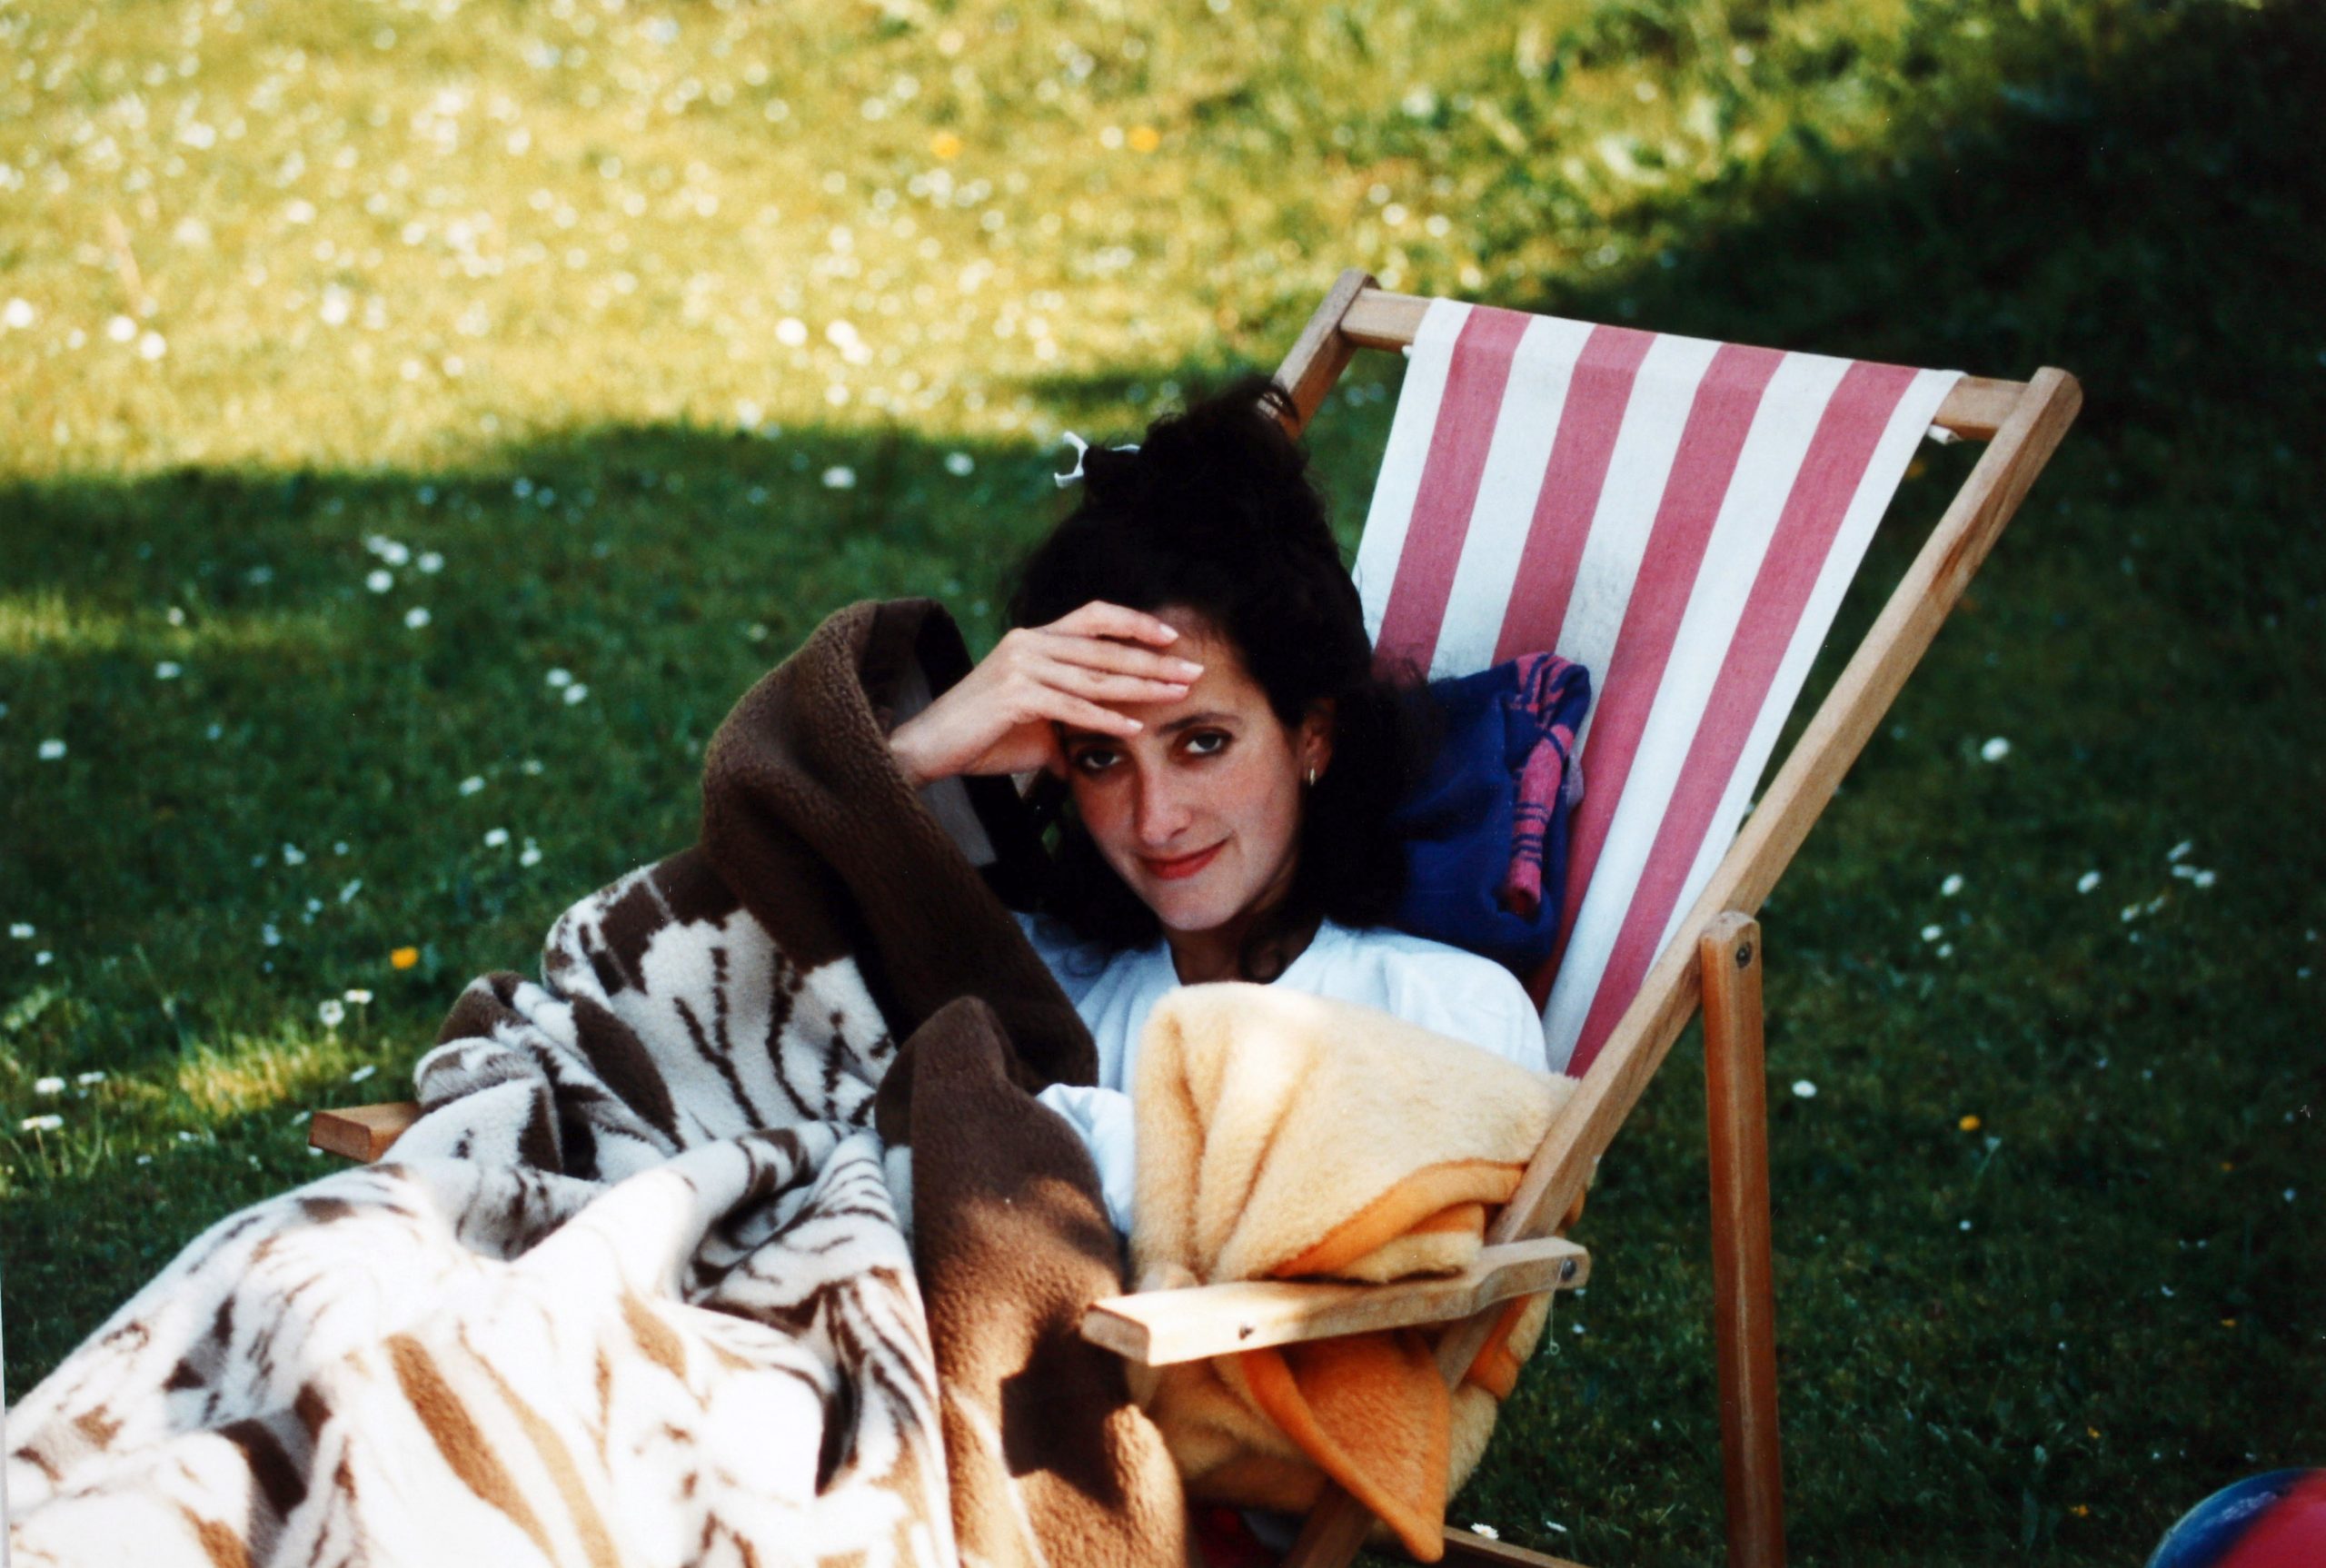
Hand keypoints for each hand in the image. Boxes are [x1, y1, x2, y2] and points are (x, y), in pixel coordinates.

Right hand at [888, 602, 1201, 786]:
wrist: (927, 747)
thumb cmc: (980, 736)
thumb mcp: (1033, 724)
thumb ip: (1065, 727)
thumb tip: (1088, 757)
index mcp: (1034, 639)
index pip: (1093, 616)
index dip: (1134, 622)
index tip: (1171, 636)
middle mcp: (1028, 642)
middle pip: (1105, 648)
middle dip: (1154, 661)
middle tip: (1193, 670)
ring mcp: (1020, 666)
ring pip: (1094, 676)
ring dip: (1142, 687)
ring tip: (1178, 694)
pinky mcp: (1013, 695)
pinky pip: (1071, 707)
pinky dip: (1105, 719)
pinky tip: (1135, 727)